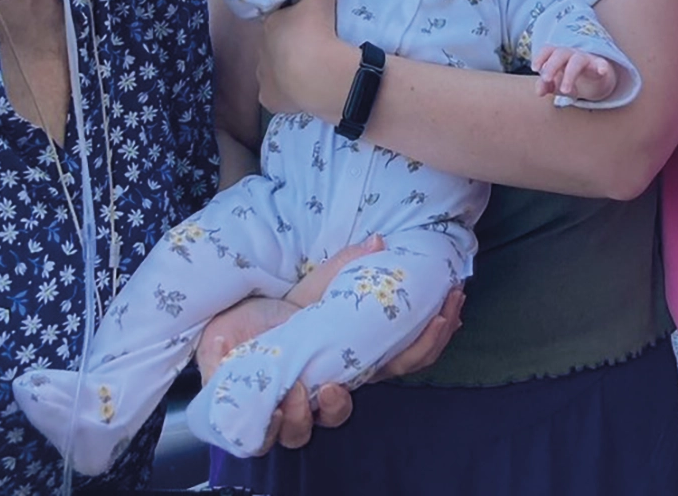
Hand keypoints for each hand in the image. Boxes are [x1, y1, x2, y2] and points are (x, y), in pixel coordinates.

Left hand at [194, 235, 464, 451]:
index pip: (404, 355)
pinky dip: (288, 420)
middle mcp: (334, 384)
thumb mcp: (313, 287)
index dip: (434, 335)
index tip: (453, 304)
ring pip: (330, 420)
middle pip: (395, 379)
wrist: (224, 325)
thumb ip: (346, 268)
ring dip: (334, 404)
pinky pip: (279, 435)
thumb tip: (380, 242)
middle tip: (426, 326)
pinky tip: (289, 401)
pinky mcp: (261, 416)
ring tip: (323, 385)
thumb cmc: (273, 314)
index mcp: (351, 357)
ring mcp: (300, 404)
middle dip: (419, 351)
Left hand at [258, 0, 341, 115]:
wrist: (318, 73)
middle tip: (313, 49)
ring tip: (310, 72)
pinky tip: (302, 92)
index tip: (311, 27)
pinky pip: (277, 94)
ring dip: (287, 70)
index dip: (295, 22)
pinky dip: (287, 93)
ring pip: (274, 70)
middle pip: (275, 45)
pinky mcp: (269, 99)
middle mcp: (261, 49)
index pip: (280, 19)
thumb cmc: (318, 32)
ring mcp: (263, 76)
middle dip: (289, 46)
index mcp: (270, 24)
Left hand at [533, 45, 615, 102]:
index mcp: (557, 55)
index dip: (540, 57)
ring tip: (565, 91)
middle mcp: (571, 54)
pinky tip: (601, 71)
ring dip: (570, 74)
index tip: (535, 69)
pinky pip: (601, 63)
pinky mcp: (600, 66)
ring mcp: (586, 58)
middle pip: (560, 53)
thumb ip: (545, 85)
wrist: (594, 80)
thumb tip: (538, 91)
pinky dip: (601, 66)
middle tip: (546, 79)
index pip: (548, 49)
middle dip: (552, 65)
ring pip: (577, 60)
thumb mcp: (556, 84)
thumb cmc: (569, 78)